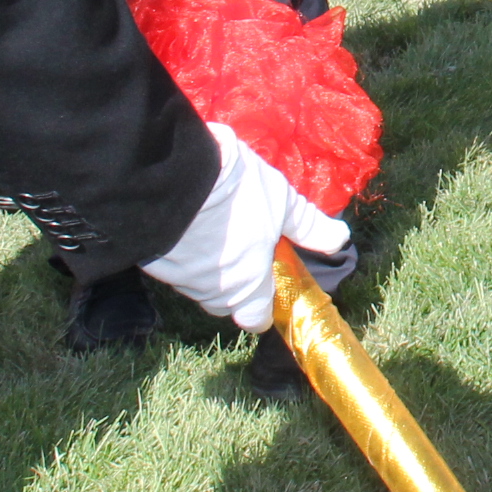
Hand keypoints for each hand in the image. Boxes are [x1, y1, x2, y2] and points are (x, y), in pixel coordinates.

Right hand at [139, 123, 352, 330]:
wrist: (176, 171)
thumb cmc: (238, 192)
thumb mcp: (282, 202)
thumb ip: (308, 226)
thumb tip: (339, 240)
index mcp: (247, 285)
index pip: (254, 320)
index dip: (263, 307)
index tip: (269, 283)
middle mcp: (211, 291)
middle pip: (224, 303)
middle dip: (236, 283)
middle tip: (244, 247)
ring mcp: (177, 278)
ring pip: (197, 283)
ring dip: (207, 265)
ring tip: (216, 229)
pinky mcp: (152, 261)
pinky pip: (171, 265)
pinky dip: (181, 251)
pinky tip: (188, 224)